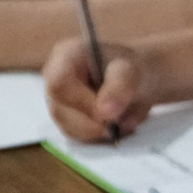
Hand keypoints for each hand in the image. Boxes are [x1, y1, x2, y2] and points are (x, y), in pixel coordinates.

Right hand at [44, 37, 158, 141]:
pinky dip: (98, 136)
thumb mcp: (132, 71)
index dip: (82, 103)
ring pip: (68, 127)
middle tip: (120, 121)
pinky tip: (116, 126)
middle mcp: (54, 77)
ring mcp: (57, 100)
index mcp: (65, 55)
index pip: (59, 84)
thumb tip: (105, 112)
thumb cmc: (132, 69)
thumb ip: (120, 87)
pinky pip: (77, 136)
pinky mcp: (66, 118)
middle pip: (60, 110)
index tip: (109, 114)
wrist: (138, 81)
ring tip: (123, 119)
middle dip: (93, 122)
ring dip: (98, 131)